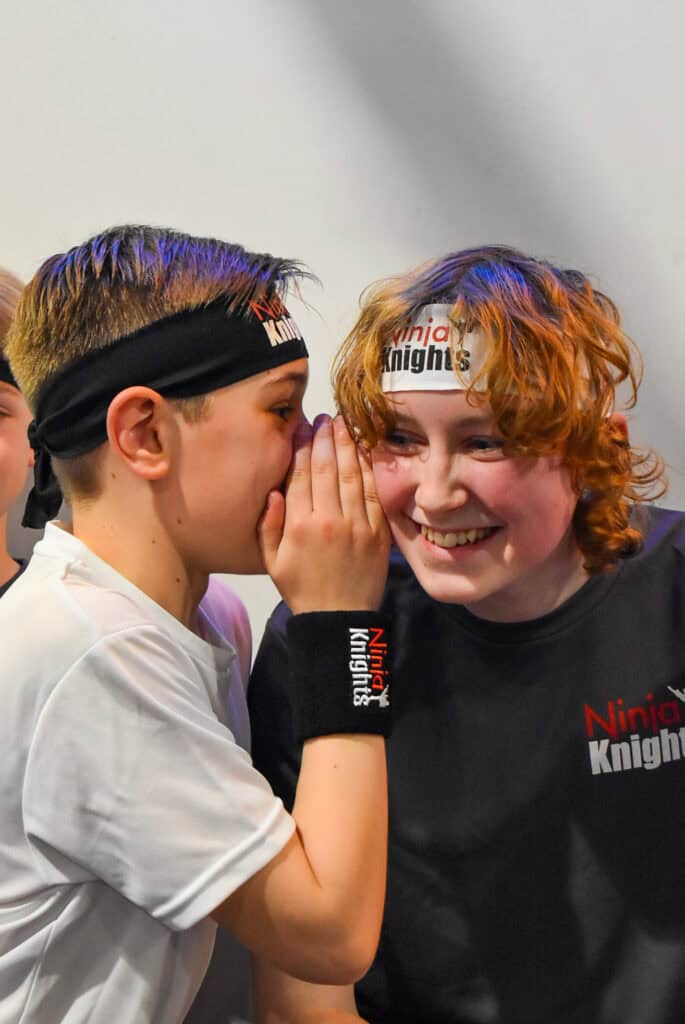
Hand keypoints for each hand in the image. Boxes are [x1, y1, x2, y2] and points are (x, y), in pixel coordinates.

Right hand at [258, 414, 389, 613]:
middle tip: (324, 417)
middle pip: (325, 469)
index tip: (302, 427)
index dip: (301, 447)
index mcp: (298, 526)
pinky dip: (368, 469)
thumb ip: (268, 525)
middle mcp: (327, 520)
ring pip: (351, 475)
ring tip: (343, 424)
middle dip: (324, 438)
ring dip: (347, 446)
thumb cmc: (302, 589)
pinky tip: (364, 451)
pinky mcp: (377, 532)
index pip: (299, 476)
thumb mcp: (272, 562)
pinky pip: (372, 493)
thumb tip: (272, 492)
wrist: (339, 619)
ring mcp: (356, 525)